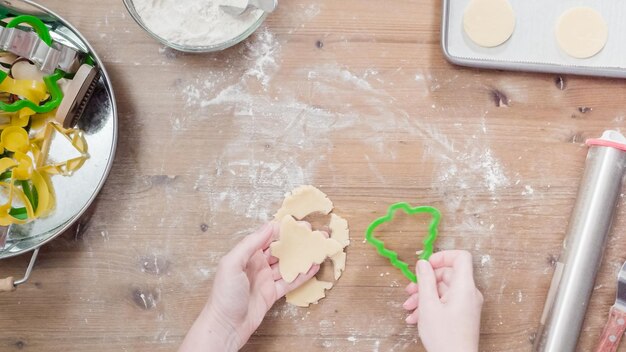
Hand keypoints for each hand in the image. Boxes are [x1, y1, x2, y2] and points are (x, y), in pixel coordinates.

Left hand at [180, 223, 318, 351]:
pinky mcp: (272, 294)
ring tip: (317, 249)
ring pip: (287, 265)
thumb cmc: (224, 295)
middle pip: (279, 250)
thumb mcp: (232, 264)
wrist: (226, 326)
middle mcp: (257, 265)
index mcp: (246, 255)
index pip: (266, 237)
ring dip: (301, 257)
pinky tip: (313, 268)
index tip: (298, 225)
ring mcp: (265, 279)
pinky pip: (290, 282)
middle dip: (295, 242)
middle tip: (312, 235)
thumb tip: (268, 227)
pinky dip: (302, 275)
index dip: (282, 230)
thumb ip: (249, 244)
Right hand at [403, 250, 482, 351]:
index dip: (442, 256)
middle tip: (410, 290)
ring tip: (409, 307)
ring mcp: (466, 305)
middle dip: (425, 281)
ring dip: (424, 295)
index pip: (461, 257)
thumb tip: (423, 263)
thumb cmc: (445, 337)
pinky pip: (446, 302)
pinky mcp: (462, 315)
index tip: (426, 264)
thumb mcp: (428, 305)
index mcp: (464, 287)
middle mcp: (469, 293)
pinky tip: (416, 317)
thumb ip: (425, 280)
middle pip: (447, 275)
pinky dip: (431, 305)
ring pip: (443, 290)